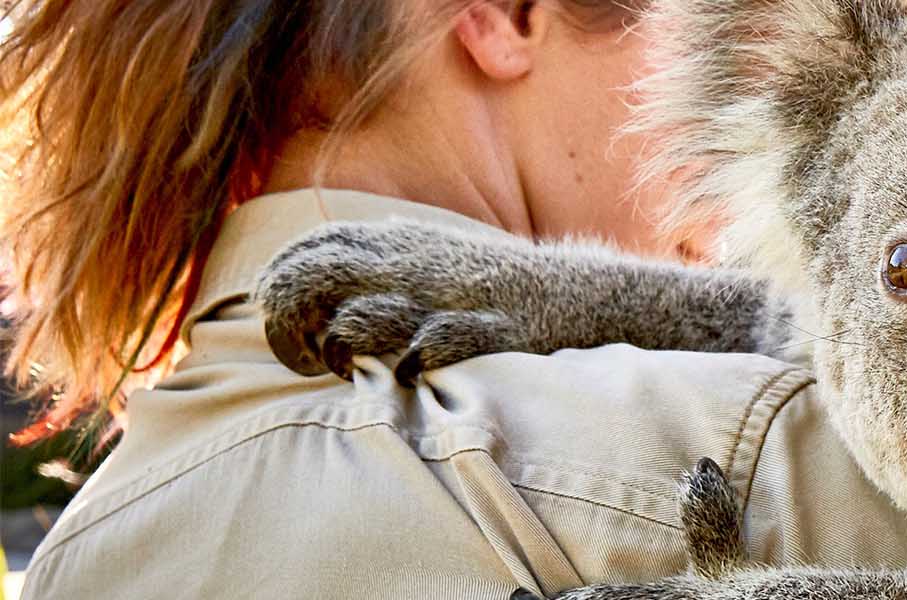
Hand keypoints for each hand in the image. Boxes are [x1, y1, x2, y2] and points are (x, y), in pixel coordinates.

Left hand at [254, 221, 532, 382]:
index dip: (278, 282)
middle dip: (291, 321)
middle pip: (314, 280)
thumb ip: (373, 258)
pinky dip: (407, 365)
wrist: (579, 294)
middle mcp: (410, 266)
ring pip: (357, 319)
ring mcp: (444, 301)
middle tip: (301, 358)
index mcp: (394, 242)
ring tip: (345, 370)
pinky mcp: (480, 334)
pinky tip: (409, 375)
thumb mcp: (427, 255)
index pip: (308, 248)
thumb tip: (312, 265)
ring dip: (339, 350)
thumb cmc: (491, 286)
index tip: (281, 320)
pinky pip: (428, 349)